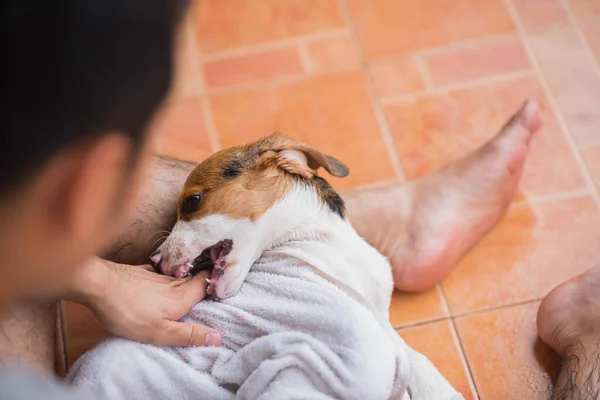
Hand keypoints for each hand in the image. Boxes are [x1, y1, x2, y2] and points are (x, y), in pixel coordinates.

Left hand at [71, 257, 221, 346]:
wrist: (97, 285)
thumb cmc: (126, 311)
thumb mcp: (158, 332)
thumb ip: (187, 334)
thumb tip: (217, 337)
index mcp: (181, 297)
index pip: (207, 284)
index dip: (216, 283)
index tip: (224, 287)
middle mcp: (173, 283)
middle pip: (196, 279)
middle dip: (205, 282)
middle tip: (211, 288)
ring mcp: (157, 276)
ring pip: (179, 279)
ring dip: (187, 282)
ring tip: (188, 292)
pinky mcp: (143, 274)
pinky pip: (162, 277)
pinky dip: (166, 281)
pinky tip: (160, 289)